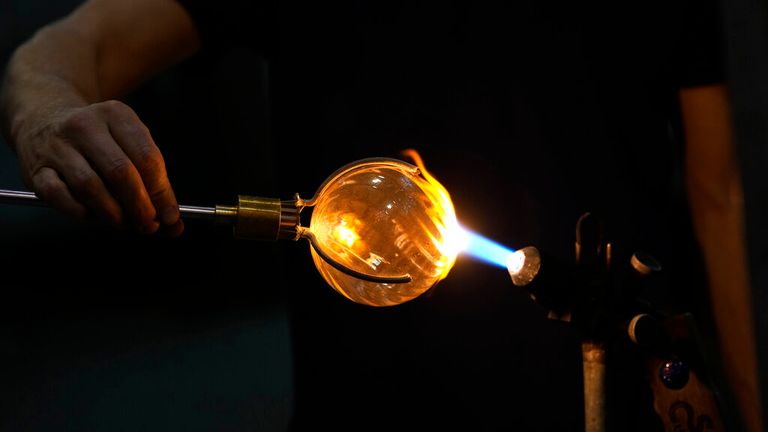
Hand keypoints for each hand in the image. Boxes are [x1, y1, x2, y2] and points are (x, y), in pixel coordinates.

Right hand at [14, 100, 182, 235]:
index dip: (162, 192)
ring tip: (125, 224)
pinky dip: (81, 212)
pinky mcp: (37, 168)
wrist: (43, 117)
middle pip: (121, 172)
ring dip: (114, 214)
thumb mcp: (129, 144)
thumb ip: (154, 182)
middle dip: (140, 207)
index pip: (147, 158)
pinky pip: (60, 196)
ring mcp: (57, 146)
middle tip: (149, 225)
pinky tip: (94, 216)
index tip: (170, 215)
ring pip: (90, 186)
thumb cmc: (98, 139)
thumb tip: (174, 224)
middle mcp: (85, 126)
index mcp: (116, 115)